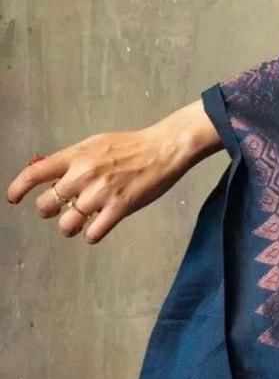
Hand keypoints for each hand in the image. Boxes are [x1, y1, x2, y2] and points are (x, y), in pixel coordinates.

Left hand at [5, 100, 218, 243]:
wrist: (164, 148)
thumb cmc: (132, 145)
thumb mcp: (97, 144)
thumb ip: (73, 160)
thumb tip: (50, 174)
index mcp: (76, 156)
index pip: (34, 174)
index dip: (18, 189)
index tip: (14, 198)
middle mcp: (83, 175)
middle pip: (46, 206)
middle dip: (50, 211)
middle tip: (63, 209)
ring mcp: (100, 193)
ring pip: (67, 225)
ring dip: (71, 227)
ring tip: (83, 220)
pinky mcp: (119, 208)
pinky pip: (92, 234)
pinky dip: (93, 233)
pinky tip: (101, 224)